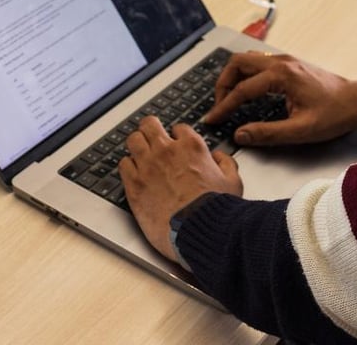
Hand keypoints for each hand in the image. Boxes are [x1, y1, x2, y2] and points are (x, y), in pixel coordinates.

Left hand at [119, 116, 241, 261]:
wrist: (198, 232)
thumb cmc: (216, 210)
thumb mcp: (233, 183)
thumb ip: (226, 164)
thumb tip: (219, 157)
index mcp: (191, 147)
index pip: (179, 128)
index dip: (177, 136)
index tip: (177, 144)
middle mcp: (167, 151)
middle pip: (149, 125)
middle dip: (150, 130)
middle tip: (151, 139)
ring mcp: (148, 166)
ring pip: (133, 140)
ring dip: (136, 145)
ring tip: (139, 152)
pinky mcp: (134, 185)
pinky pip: (123, 164)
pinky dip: (127, 166)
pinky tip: (133, 173)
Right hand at [204, 51, 356, 146]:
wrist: (356, 101)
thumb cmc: (333, 115)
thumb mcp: (301, 131)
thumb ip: (268, 133)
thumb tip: (240, 134)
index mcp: (281, 75)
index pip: (242, 89)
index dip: (224, 106)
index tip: (212, 119)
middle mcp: (280, 61)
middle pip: (238, 63)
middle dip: (223, 84)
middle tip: (218, 105)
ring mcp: (284, 59)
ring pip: (247, 59)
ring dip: (233, 77)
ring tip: (228, 99)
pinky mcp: (288, 63)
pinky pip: (258, 62)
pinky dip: (245, 74)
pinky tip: (247, 92)